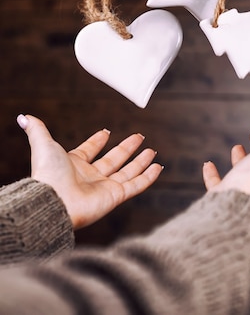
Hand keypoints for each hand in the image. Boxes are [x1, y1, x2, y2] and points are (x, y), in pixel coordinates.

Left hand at [17, 114, 162, 229]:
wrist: (54, 202)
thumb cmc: (47, 175)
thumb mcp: (43, 145)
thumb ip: (37, 130)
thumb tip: (24, 117)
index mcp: (74, 164)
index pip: (90, 150)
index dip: (98, 141)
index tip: (106, 132)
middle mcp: (90, 177)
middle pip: (113, 160)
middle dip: (126, 148)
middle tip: (139, 137)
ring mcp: (104, 187)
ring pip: (128, 172)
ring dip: (140, 161)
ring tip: (152, 150)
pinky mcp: (115, 196)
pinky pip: (136, 185)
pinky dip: (148, 177)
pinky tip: (158, 167)